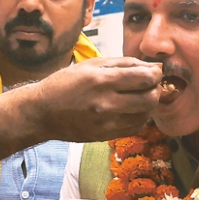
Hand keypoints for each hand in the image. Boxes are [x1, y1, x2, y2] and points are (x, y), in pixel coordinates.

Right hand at [27, 57, 162, 141]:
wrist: (42, 112)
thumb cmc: (66, 83)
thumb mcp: (92, 65)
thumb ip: (124, 63)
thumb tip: (153, 66)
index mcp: (101, 81)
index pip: (145, 78)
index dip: (156, 73)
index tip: (154, 71)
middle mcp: (106, 103)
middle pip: (150, 98)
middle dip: (155, 89)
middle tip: (149, 85)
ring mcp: (106, 123)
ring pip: (146, 115)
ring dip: (149, 104)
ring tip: (139, 96)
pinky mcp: (106, 136)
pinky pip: (135, 127)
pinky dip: (140, 117)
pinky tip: (132, 109)